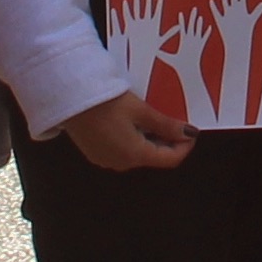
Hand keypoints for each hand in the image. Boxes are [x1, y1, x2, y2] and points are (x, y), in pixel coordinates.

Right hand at [58, 92, 196, 170]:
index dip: (185, 145)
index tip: (192, 128)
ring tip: (155, 115)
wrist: (69, 98)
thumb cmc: (107, 102)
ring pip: (138, 153)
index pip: (169, 160)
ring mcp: (105, 159)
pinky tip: (133, 120)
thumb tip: (190, 134)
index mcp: (135, 155)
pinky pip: (122, 150)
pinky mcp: (95, 152)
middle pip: (153, 157)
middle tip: (174, 116)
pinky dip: (134, 138)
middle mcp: (121, 163)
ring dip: (150, 138)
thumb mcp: (140, 110)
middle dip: (167, 140)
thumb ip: (165, 124)